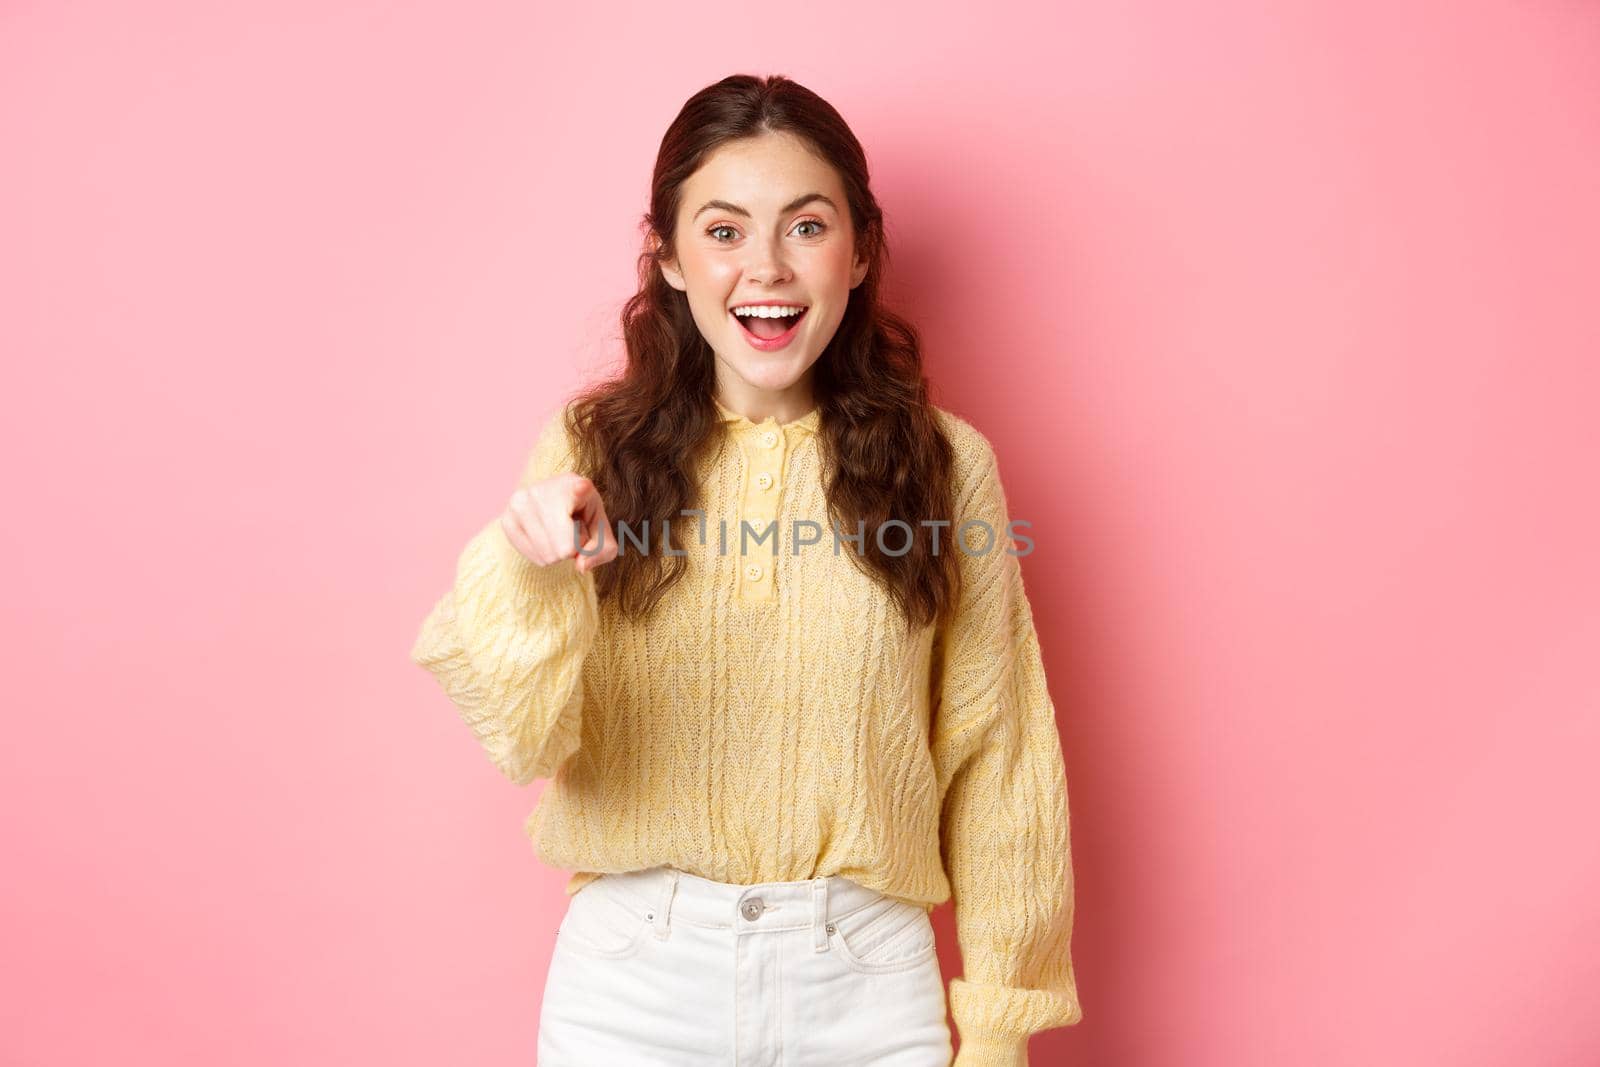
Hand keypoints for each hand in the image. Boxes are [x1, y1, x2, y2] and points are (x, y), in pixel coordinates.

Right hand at [499, 472, 618, 574]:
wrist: (554, 505)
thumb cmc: (583, 519)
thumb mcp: (602, 534)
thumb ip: (601, 551)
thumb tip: (581, 565)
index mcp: (577, 485)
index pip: (579, 489)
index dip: (580, 490)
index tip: (582, 487)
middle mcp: (545, 489)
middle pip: (565, 547)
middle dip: (573, 549)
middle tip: (572, 531)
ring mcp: (522, 502)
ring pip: (548, 555)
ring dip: (558, 552)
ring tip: (558, 531)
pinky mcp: (507, 519)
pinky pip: (534, 557)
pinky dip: (543, 555)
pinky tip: (544, 536)